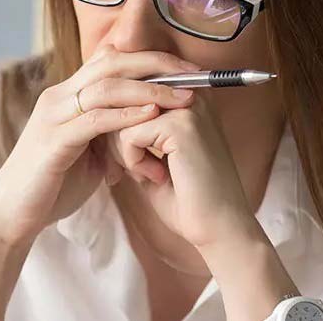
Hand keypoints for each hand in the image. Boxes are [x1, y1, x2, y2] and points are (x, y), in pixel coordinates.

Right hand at [0, 45, 200, 245]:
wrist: (13, 215)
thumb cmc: (52, 185)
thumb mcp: (89, 151)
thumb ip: (110, 132)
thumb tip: (143, 124)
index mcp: (68, 94)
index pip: (112, 60)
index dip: (151, 59)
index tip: (188, 70)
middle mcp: (59, 96)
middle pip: (112, 62)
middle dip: (157, 64)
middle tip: (194, 74)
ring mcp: (53, 116)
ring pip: (106, 87)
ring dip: (149, 89)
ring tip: (183, 96)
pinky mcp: (53, 141)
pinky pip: (94, 119)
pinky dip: (126, 115)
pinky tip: (151, 115)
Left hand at [106, 92, 259, 248]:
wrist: (220, 228)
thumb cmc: (189, 198)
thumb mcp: (155, 156)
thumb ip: (134, 131)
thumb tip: (102, 117)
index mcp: (188, 97)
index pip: (134, 94)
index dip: (123, 128)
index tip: (135, 161)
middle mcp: (191, 94)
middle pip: (126, 101)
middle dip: (119, 139)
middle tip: (140, 171)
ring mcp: (188, 107)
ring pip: (123, 117)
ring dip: (126, 153)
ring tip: (153, 174)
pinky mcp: (181, 125)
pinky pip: (128, 134)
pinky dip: (133, 161)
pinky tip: (157, 177)